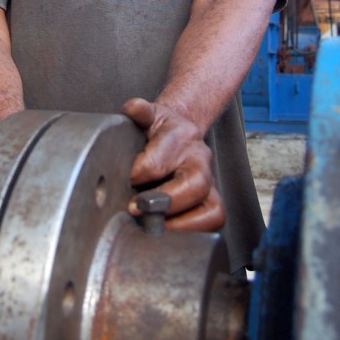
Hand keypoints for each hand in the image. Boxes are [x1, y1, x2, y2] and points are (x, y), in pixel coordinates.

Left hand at [121, 97, 224, 231]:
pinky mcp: (212, 201)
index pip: (159, 160)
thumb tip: (134, 108)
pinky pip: (213, 221)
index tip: (126, 180)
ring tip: (155, 226)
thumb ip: (137, 111)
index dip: (138, 175)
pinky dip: (192, 231)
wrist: (177, 132)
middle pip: (195, 183)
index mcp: (181, 134)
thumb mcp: (146, 115)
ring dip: (182, 223)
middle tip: (137, 208)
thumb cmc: (155, 129)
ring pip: (212, 208)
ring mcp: (210, 182)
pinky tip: (167, 231)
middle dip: (164, 201)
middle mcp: (200, 158)